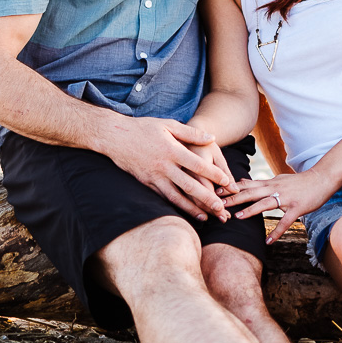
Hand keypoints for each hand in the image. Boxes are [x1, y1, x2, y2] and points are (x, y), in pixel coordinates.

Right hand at [104, 116, 231, 221]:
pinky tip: (185, 212)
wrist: (115, 137)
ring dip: (192, 208)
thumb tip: (212, 138)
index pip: (197, 165)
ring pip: (176, 197)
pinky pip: (163, 198)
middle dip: (207, 199)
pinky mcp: (146, 184)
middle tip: (222, 209)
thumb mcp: (168, 125)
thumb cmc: (144, 128)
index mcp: (172, 150)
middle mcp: (164, 166)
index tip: (227, 182)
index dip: (214, 174)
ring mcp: (154, 177)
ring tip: (206, 217)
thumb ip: (191, 133)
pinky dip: (175, 207)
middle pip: (189, 185)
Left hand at [221, 169, 336, 244]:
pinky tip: (269, 241)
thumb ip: (261, 183)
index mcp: (269, 183)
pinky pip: (285, 221)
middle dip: (234, 198)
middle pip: (251, 193)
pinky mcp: (296, 208)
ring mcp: (286, 198)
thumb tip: (243, 182)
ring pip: (265, 203)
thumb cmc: (299, 181)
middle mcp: (275, 189)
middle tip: (218, 203)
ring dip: (251, 210)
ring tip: (238, 217)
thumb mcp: (278, 179)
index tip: (215, 191)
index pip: (246, 185)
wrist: (321, 179)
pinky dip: (277, 231)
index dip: (230, 188)